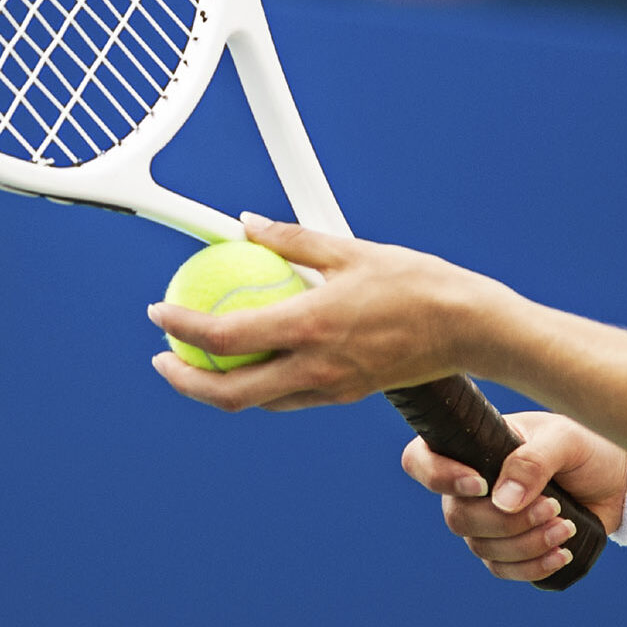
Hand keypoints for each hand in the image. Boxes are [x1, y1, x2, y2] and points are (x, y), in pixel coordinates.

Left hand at [147, 214, 505, 411]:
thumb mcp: (349, 249)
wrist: (469, 329)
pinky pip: (286, 398)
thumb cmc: (416, 283)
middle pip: (229, 393)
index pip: (225, 336)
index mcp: (310, 327)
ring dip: (217, 388)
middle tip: (162, 358)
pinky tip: (250, 360)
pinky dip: (256, 385)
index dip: (181, 328)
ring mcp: (330, 388)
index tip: (158, 313)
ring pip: (256, 402)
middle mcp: (314, 368)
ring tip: (197, 361)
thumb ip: (292, 240)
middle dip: (185, 382)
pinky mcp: (344, 394)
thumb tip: (248, 224)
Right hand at [401, 410, 626, 583]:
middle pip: (457, 517)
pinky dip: (532, 567)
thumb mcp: (563, 440)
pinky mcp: (510, 548)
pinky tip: (562, 553)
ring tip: (566, 528)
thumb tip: (502, 501)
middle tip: (553, 507)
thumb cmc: (585, 447)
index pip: (421, 461)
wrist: (617, 480)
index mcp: (471, 447)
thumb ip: (531, 463)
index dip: (438, 477)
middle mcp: (469, 486)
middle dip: (506, 522)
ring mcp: (486, 520)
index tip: (480, 485)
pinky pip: (502, 569)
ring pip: (481, 548)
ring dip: (526, 545)